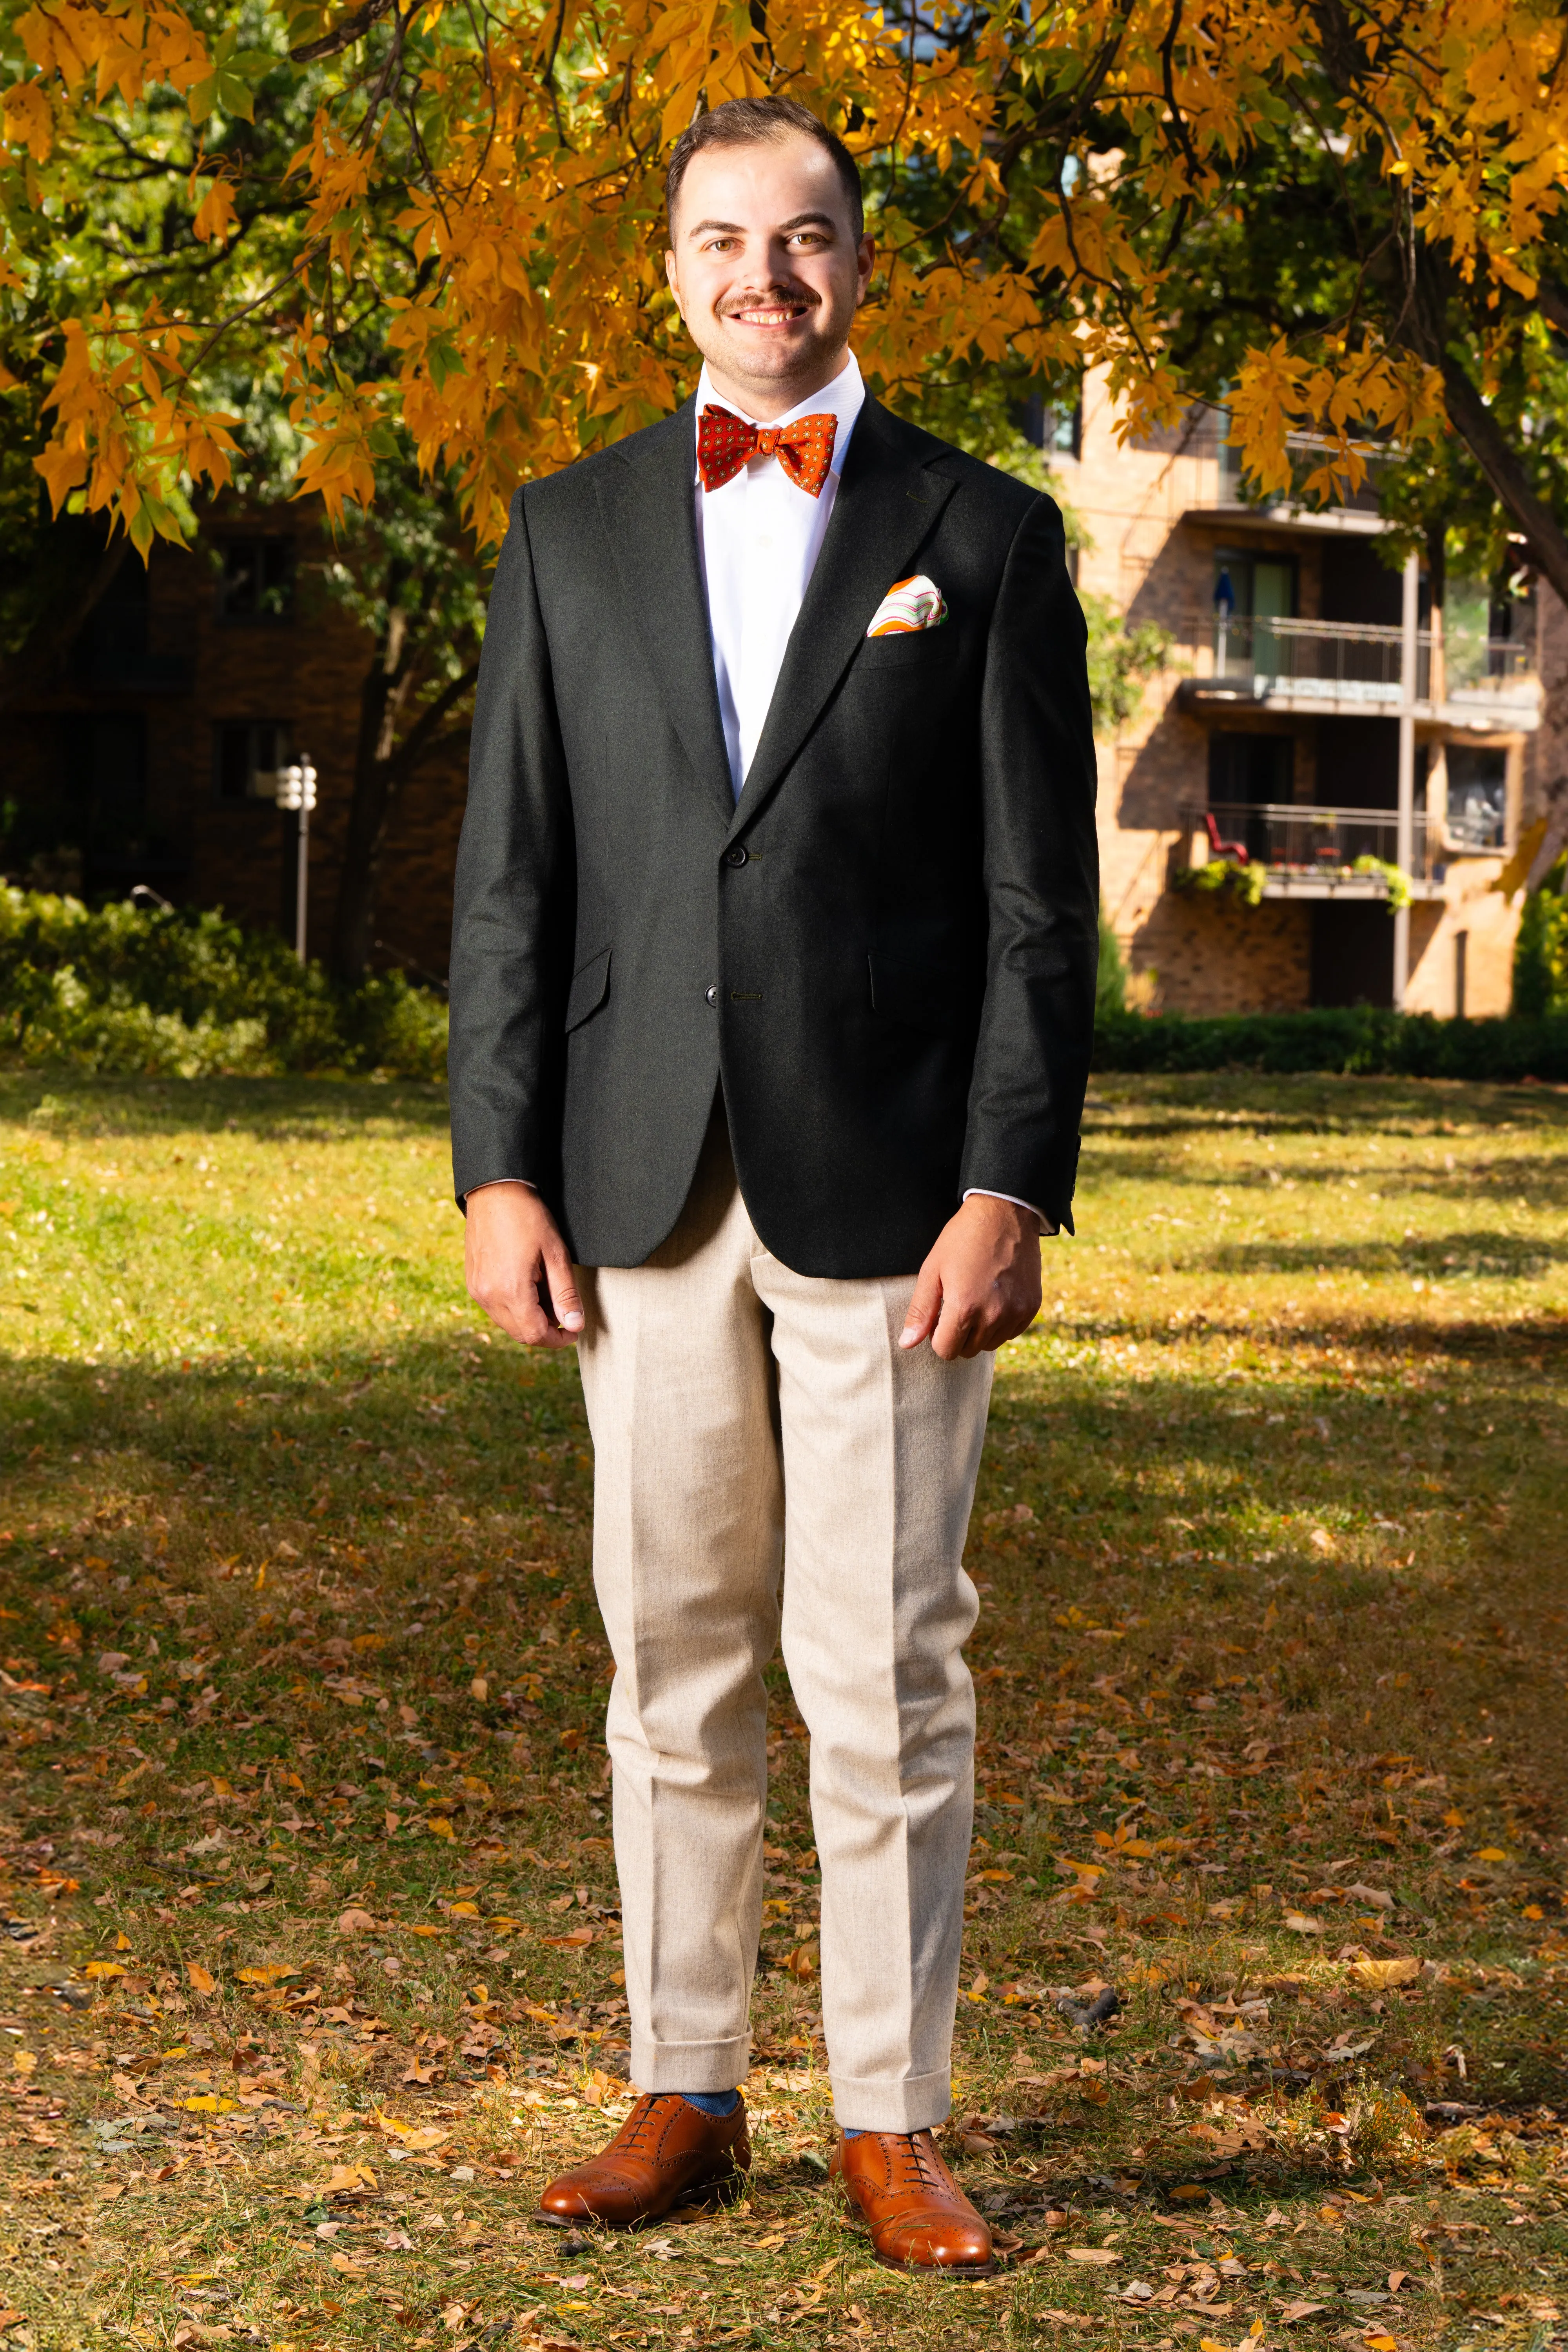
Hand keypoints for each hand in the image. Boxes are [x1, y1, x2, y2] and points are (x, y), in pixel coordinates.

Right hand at [464, 1182, 584, 1347]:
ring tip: (548, 1296)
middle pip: (520, 1334)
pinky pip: (495, 1309)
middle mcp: (488, 1296)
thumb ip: (566, 1294)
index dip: (558, 1338)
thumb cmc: (528, 1217)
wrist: (495, 1192)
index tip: (574, 1330)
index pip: (535, 1334)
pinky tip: (529, 1288)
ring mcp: (477, 1290)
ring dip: (529, 1319)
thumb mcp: (556, 1255)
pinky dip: (514, 1308)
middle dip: (545, 1330)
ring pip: (507, 1323)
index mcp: (510, 1290)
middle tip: (565, 1313)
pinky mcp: (472, 1282)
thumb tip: (575, 1324)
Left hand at [899, 1195, 1042, 1361]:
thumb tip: (906, 1344)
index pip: (945, 1350)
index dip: (937, 1336)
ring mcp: (1015, 1313)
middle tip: (958, 1304)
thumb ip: (920, 1310)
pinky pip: (1011, 1333)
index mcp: (964, 1307)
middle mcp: (993, 1316)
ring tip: (977, 1298)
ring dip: (980, 1331)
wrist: (1005, 1214)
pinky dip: (1001, 1323)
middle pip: (967, 1351)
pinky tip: (996, 1297)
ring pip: (990, 1344)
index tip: (940, 1316)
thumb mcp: (932, 1269)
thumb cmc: (963, 1238)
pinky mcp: (1031, 1307)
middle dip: (958, 1334)